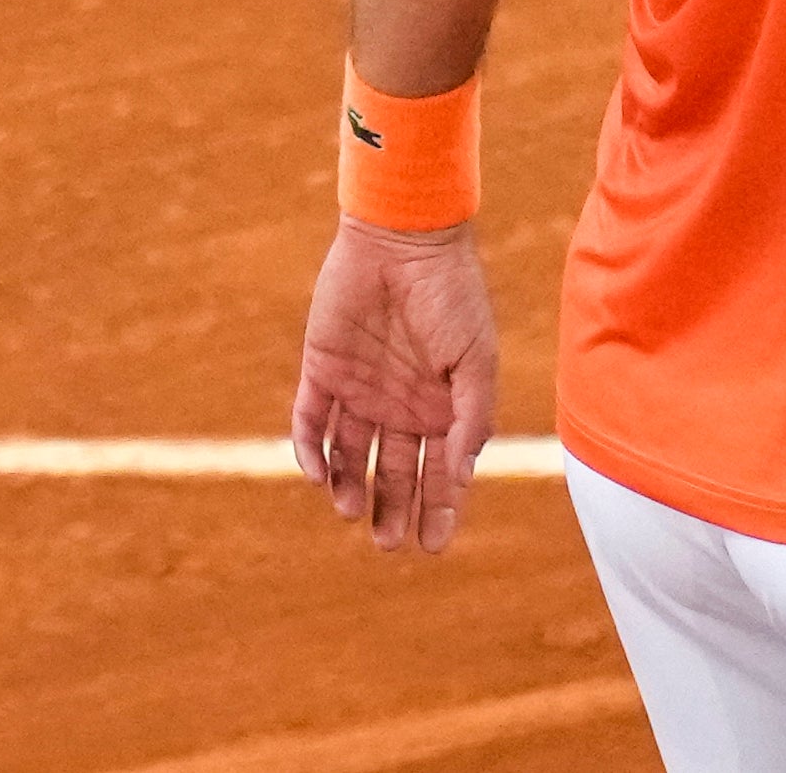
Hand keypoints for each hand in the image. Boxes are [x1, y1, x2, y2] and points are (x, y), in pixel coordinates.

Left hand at [290, 216, 499, 552]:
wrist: (404, 239)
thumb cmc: (452, 294)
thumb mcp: (475, 358)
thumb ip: (472, 415)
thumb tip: (464, 471)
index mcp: (442, 405)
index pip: (440, 472)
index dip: (439, 509)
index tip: (433, 547)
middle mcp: (400, 405)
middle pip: (393, 472)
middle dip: (392, 510)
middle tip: (388, 544)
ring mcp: (359, 389)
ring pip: (349, 455)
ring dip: (349, 487)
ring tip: (351, 512)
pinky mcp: (321, 370)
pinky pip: (310, 421)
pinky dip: (310, 450)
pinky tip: (317, 474)